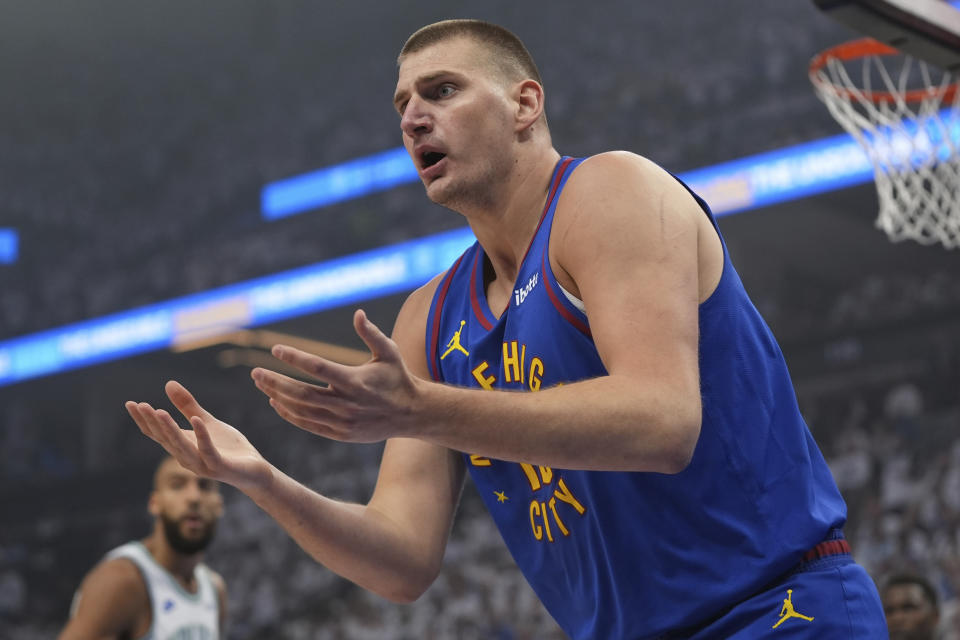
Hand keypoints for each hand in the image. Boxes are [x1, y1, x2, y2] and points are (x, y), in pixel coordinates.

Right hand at [126, 380, 270, 491]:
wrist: (255, 471)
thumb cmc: (229, 448)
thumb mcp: (207, 422)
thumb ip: (188, 406)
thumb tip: (168, 383)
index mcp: (183, 446)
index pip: (157, 434)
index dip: (143, 420)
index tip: (131, 403)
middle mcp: (187, 458)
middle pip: (165, 439)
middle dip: (152, 422)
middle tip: (140, 405)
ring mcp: (203, 464)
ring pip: (181, 446)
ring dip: (170, 429)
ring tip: (159, 411)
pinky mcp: (220, 467)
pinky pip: (208, 451)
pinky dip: (201, 435)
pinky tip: (196, 420)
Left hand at [251, 309, 421, 442]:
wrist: (412, 414)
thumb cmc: (397, 378)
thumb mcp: (389, 352)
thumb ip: (371, 333)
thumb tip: (357, 313)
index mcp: (355, 381)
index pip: (318, 368)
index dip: (294, 358)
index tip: (275, 348)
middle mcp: (347, 403)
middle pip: (301, 393)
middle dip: (275, 382)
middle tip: (255, 372)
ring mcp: (342, 421)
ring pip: (301, 410)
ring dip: (278, 397)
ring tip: (262, 384)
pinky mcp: (341, 434)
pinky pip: (308, 424)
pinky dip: (290, 414)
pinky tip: (276, 403)